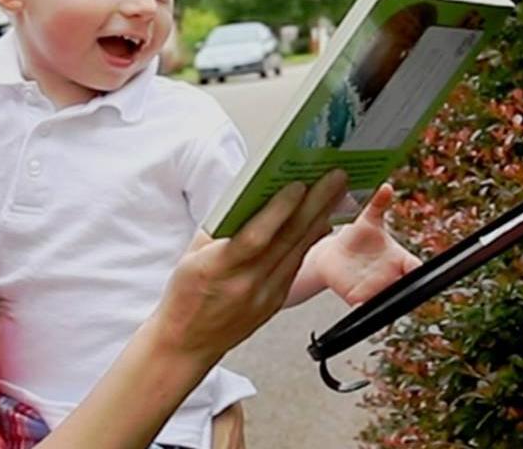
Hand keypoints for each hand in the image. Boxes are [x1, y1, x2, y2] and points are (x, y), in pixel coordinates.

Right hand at [149, 170, 349, 363]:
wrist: (188, 342)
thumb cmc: (186, 295)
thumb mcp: (191, 256)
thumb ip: (220, 227)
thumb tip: (250, 195)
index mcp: (218, 268)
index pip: (255, 237)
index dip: (279, 210)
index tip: (298, 185)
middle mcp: (246, 283)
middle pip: (287, 239)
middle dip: (314, 205)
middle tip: (335, 179)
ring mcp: (264, 295)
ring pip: (297, 251)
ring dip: (319, 219)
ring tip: (335, 193)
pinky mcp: (274, 302)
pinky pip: (295, 266)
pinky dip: (308, 241)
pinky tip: (321, 222)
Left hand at [307, 184, 421, 305]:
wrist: (333, 255)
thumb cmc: (357, 236)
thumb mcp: (366, 218)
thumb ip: (377, 203)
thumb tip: (385, 186)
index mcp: (398, 258)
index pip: (415, 267)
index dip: (417, 270)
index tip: (415, 269)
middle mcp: (390, 277)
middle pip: (404, 288)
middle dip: (404, 290)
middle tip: (397, 285)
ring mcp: (375, 290)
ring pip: (386, 302)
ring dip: (384, 302)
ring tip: (378, 296)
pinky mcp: (357, 299)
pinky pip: (364, 310)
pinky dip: (363, 310)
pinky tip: (360, 306)